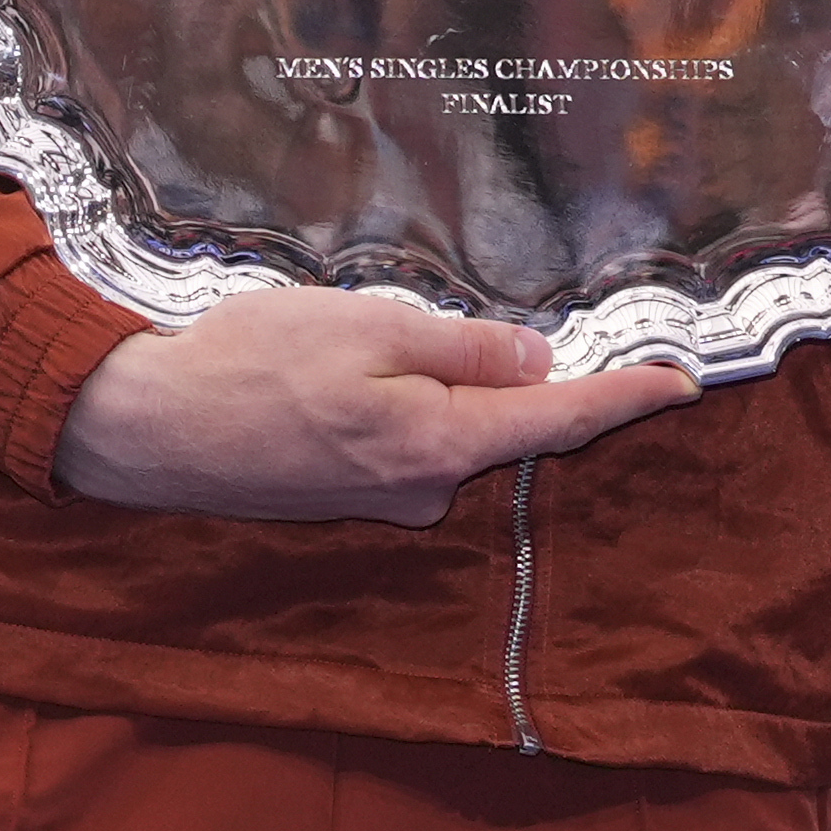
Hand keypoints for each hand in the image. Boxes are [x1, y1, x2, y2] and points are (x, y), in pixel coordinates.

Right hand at [49, 285, 698, 522]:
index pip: (560, 422)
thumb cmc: (250, 363)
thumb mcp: (367, 328)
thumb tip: (542, 365)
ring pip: (452, 433)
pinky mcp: (346, 498)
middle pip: (510, 431)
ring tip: (395, 335)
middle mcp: (422, 489)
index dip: (626, 396)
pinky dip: (410, 407)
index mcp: (438, 444)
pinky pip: (408, 444)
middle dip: (535, 384)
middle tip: (544, 328)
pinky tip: (359, 371)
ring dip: (452, 389)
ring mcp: (383, 502)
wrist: (144, 428)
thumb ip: (460, 350)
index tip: (685, 379)